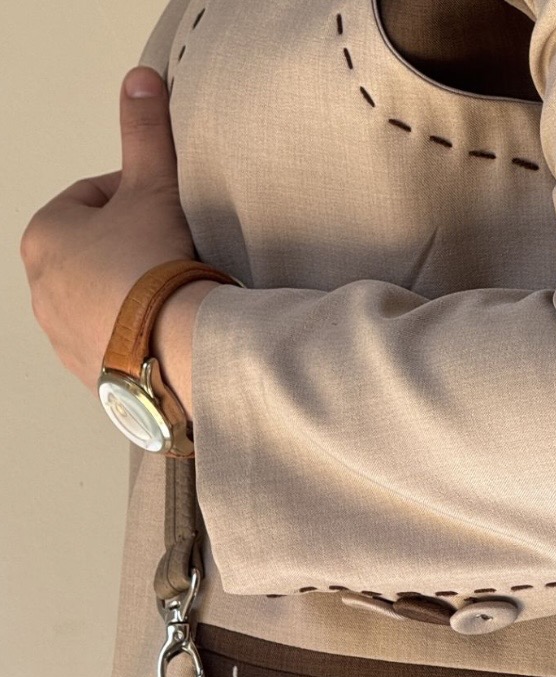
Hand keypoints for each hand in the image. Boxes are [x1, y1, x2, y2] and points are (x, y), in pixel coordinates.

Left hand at [20, 67, 196, 390]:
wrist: (171, 350)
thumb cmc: (152, 270)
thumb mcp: (152, 188)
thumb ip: (144, 135)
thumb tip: (141, 81)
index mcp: (44, 235)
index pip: (91, 199)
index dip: (134, 197)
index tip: (163, 209)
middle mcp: (41, 288)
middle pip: (93, 252)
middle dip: (129, 248)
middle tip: (170, 252)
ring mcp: (62, 335)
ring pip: (101, 299)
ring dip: (130, 293)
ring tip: (170, 295)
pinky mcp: (88, 373)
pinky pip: (111, 342)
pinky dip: (134, 334)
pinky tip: (164, 329)